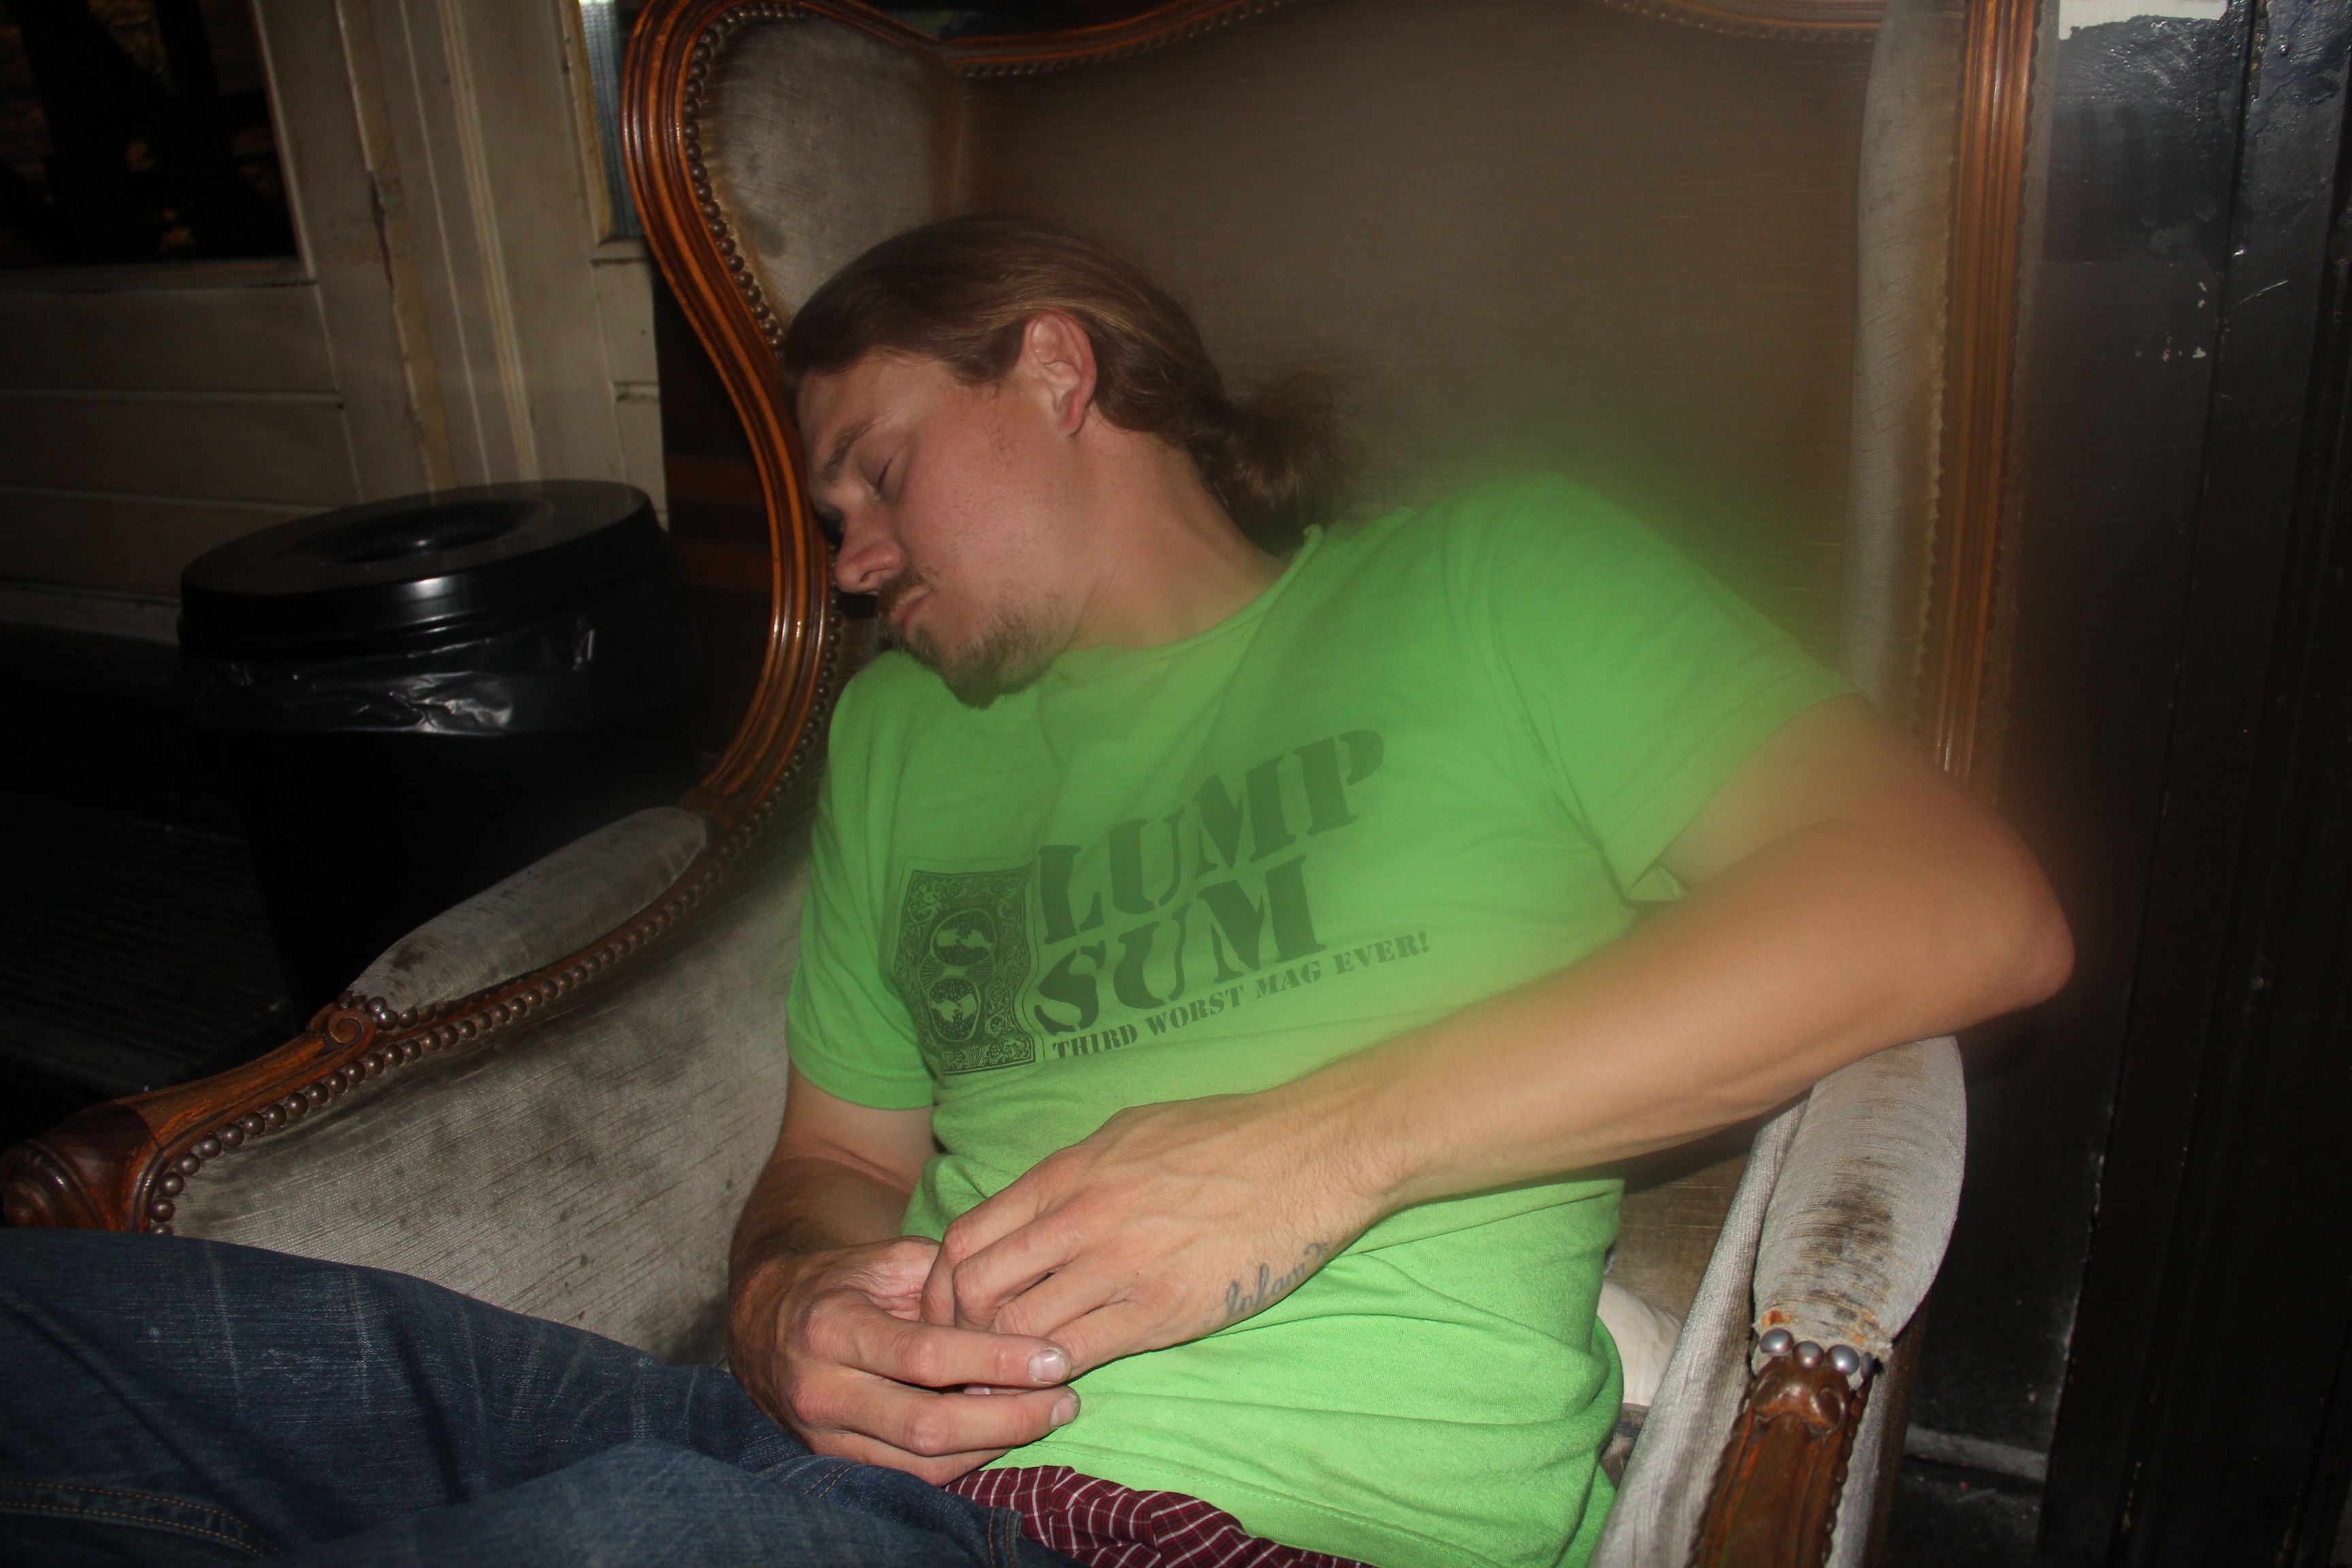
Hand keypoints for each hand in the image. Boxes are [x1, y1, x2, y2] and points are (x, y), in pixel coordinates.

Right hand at [729, 1236, 1080, 1482]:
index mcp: (832, 1327)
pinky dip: (968, 1459)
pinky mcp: (836, 1463)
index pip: (925, 1356)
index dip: (996, 1361)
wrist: (766, 1322)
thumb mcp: (887, 1259)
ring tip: (1049, 1415)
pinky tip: (1006, 1433)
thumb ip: (947, 1280)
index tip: (1056, 1357)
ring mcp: (825, 1436)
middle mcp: (822, 1389)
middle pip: (928, 1424)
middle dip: (1008, 1417)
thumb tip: (1020, 1311)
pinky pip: (914, 1476)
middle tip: (1066, 1398)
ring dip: (996, 1444)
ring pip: (924, 1463)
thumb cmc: (844, 1281)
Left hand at [919, 1092, 1385, 1372]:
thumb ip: (1074, 1172)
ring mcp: (1116, 1267)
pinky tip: (1061, 1382)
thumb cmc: (1225, 1136)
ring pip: (1014, 1330)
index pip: (965, 1237)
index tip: (953, 1309)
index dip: (943, 1284)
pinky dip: (1053, 1376)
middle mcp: (1078, 1218)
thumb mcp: (1130, 1131)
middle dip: (958, 1330)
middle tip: (972, 1355)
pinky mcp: (1159, 1311)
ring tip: (1012, 1377)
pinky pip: (1076, 1356)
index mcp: (1066, 1173)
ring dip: (1002, 1362)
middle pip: (974, 1289)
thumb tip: (1035, 1205)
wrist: (1307, 1155)